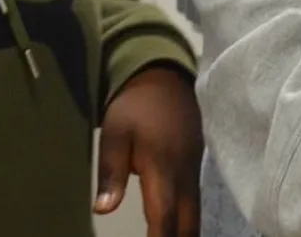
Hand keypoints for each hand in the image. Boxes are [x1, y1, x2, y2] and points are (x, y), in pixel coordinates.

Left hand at [96, 66, 203, 236]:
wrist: (164, 79)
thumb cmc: (134, 108)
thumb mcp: (114, 135)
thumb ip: (111, 173)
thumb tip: (104, 209)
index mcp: (162, 166)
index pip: (164, 214)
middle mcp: (184, 173)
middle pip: (188, 221)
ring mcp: (194, 170)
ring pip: (195, 212)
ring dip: (185, 233)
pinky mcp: (196, 166)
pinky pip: (196, 201)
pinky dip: (188, 220)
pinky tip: (179, 229)